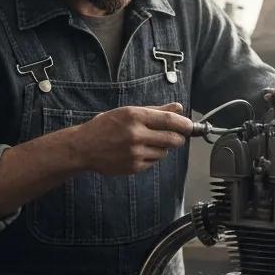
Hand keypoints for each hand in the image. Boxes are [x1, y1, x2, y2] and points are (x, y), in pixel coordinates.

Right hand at [72, 103, 193, 175]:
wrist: (84, 147)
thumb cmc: (106, 126)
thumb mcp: (128, 112)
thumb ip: (156, 110)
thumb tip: (178, 108)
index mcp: (134, 116)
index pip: (169, 121)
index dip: (184, 124)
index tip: (190, 126)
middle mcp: (135, 134)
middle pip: (172, 139)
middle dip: (178, 138)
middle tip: (176, 136)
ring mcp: (135, 152)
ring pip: (164, 152)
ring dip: (163, 148)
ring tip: (148, 142)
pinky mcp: (133, 167)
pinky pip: (153, 162)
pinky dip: (151, 157)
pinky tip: (138, 151)